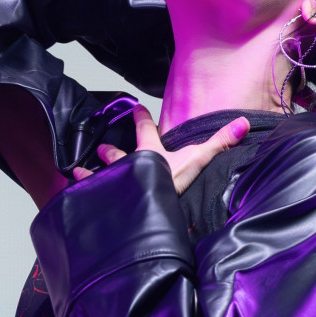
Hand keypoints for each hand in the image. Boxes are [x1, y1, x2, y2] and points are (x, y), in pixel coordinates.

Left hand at [72, 104, 249, 195]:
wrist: (148, 208)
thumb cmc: (172, 183)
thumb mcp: (199, 159)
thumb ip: (220, 142)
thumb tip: (242, 123)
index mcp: (150, 152)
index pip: (145, 128)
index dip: (141, 117)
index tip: (134, 108)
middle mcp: (129, 165)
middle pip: (118, 155)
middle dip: (110, 151)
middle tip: (102, 148)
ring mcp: (115, 184)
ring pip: (100, 178)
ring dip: (90, 177)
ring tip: (78, 174)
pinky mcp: (106, 203)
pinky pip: (90, 200)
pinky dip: (82, 199)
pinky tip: (72, 201)